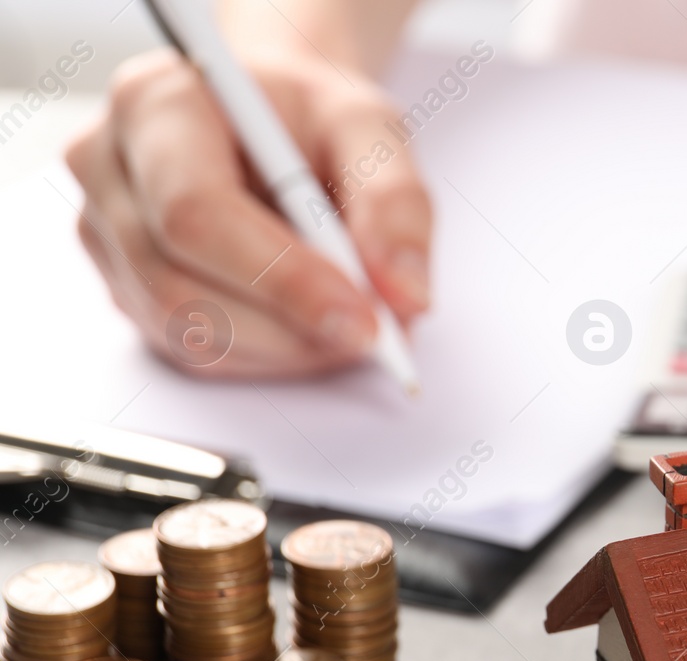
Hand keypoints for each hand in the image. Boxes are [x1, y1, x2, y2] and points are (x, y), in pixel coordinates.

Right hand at [66, 47, 431, 377]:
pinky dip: (268, 355)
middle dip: (291, 327)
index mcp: (155, 106)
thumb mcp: (371, 128)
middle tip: (374, 333)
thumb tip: (406, 296)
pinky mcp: (128, 289)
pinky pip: (194, 351)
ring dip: (286, 349)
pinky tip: (311, 328)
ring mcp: (107, 237)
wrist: (273, 122)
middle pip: (180, 286)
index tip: (362, 320)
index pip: (196, 213)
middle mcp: (111, 171)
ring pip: (187, 333)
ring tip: (353, 324)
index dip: (283, 279)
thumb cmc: (310, 116)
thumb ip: (396, 202)